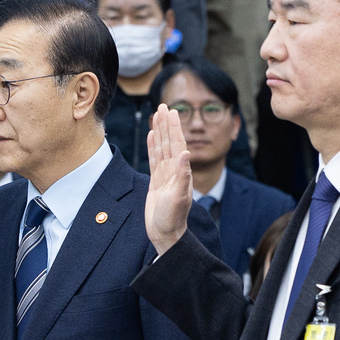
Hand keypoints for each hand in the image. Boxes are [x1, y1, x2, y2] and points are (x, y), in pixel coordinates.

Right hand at [145, 103, 192, 255]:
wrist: (166, 233)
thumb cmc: (173, 219)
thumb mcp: (179, 197)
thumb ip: (183, 175)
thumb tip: (186, 153)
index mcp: (180, 172)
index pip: (177, 144)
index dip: (174, 127)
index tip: (171, 111)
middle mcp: (174, 171)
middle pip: (169, 142)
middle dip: (166, 124)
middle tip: (163, 106)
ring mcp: (165, 176)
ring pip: (161, 148)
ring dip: (160, 132)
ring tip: (157, 116)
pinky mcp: (157, 182)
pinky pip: (154, 160)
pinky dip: (153, 147)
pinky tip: (152, 137)